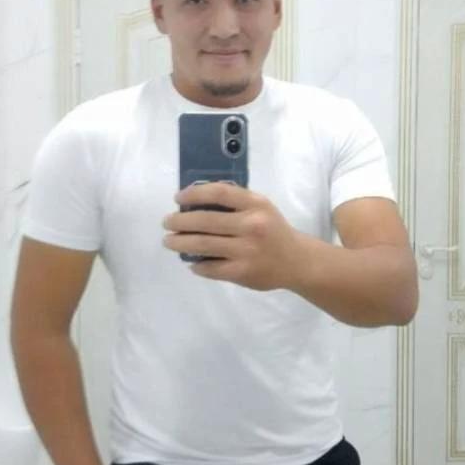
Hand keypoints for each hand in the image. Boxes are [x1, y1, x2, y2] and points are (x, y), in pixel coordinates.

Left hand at [162, 182, 304, 291]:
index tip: (178, 198)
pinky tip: (192, 262)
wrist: (297, 261)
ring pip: (203, 245)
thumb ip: (235, 202)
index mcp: (255, 204)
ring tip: (169, 241)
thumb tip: (194, 201)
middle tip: (167, 223)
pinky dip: (197, 265)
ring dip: (180, 243)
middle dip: (179, 222)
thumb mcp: (261, 207)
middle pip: (205, 221)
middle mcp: (251, 225)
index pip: (219, 192)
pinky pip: (211, 268)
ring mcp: (246, 250)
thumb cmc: (273, 229)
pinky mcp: (242, 272)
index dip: (194, 193)